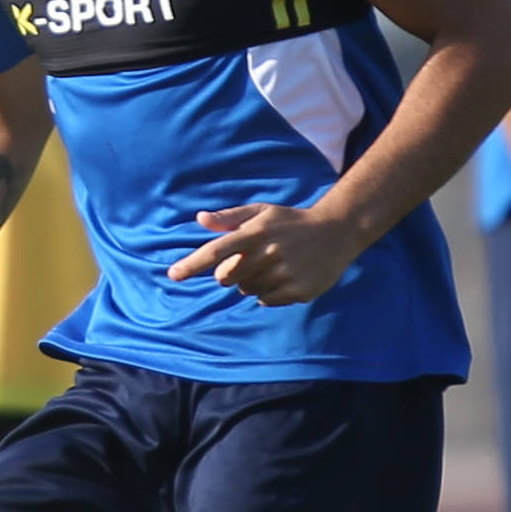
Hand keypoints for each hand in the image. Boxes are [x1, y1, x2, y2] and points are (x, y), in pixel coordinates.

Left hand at [166, 203, 363, 305]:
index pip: (216, 251)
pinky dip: (269, 292)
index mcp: (256, 232)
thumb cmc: (292, 221)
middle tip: (249, 260)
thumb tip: (200, 218)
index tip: (173, 275)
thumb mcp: (263, 211)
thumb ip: (230, 216)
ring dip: (251, 281)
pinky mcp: (297, 291)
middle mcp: (268, 254)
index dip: (193, 264)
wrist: (337, 231)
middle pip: (227, 277)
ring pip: (247, 290)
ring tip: (272, 265)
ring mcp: (284, 274)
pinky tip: (284, 276)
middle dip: (229, 272)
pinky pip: (266, 300)